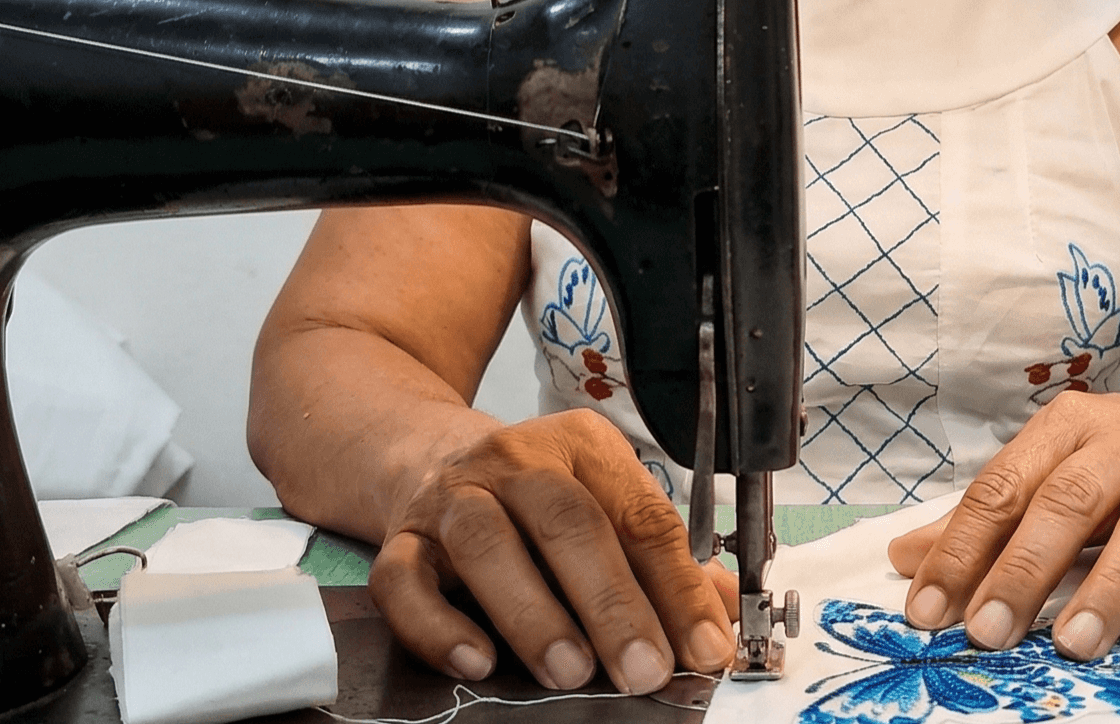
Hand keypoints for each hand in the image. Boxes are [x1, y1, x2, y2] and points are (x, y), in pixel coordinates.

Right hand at [367, 411, 737, 693]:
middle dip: (612, 603)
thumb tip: (719, 621)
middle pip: (568, 523)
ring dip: (534, 613)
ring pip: (486, 544)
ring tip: (570, 671)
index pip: (641, 516)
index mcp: (584, 447)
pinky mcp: (399, 539)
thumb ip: (661, 563)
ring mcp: (452, 497)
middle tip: (644, 669)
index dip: (677, 586)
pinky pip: (404, 580)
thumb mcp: (606, 507)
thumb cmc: (537, 497)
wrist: (430, 457)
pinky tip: (477, 661)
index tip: (704, 647)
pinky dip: (438, 625)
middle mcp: (517, 461)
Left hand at [887, 379, 1119, 663]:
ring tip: (1076, 642)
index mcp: (1070, 428)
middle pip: (1068, 503)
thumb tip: (905, 557)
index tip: (926, 608)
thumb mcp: (1060, 467)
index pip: (1004, 488)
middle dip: (1023, 569)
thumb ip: (991, 514)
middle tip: (986, 631)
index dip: (961, 548)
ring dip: (1110, 586)